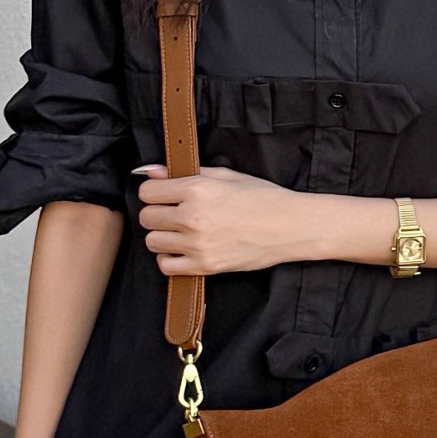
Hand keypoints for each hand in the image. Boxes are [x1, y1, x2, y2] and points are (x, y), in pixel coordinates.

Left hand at [134, 164, 308, 274]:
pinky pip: (166, 266)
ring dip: (162, 236)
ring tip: (180, 232)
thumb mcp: (226, 175)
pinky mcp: (206, 266)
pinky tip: (183, 250)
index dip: (153, 191)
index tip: (162, 195)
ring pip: (152, 242)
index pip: (147, 191)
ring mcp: (198, 244)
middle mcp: (193, 217)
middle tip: (173, 214)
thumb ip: (187, 173)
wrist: (290, 226)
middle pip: (147, 217)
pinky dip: (170, 259)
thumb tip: (152, 171)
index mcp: (198, 189)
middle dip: (157, 214)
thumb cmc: (262, 198)